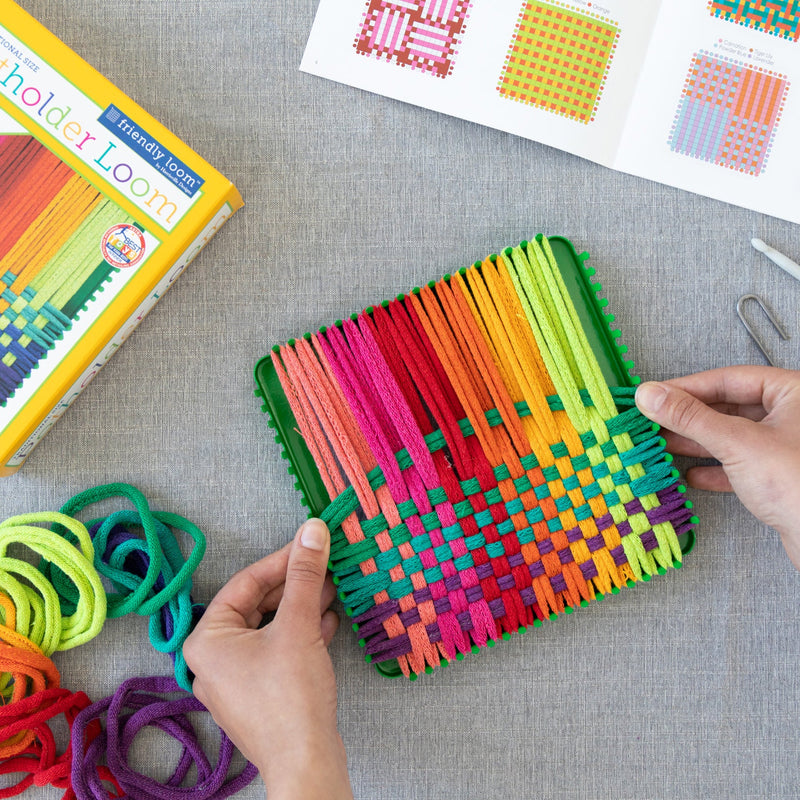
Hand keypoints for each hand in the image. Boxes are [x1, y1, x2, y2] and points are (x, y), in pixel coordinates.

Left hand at [183, 519, 353, 799]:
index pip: (246, 583)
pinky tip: (326, 622)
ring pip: (270, 628)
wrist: (307, 763)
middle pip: (258, 605)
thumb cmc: (290, 694)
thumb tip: (312, 529)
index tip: (311, 541)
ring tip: (331, 589)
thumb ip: (305, 574)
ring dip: (302, 607)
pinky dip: (301, 634)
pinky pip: (277, 651)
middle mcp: (213, 659)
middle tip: (324, 565)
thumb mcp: (298, 625)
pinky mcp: (259, 694)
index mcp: (207, 639)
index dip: (282, 559)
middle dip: (295, 585)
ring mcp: (236, 680)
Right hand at [635, 366, 799, 571]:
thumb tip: (650, 395)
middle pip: (730, 407)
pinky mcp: (782, 477)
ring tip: (664, 445)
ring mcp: (787, 448)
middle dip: (690, 418)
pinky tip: (692, 476)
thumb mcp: (736, 442)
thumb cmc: (796, 485)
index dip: (687, 387)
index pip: (729, 379)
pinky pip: (741, 464)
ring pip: (733, 436)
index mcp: (793, 393)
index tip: (655, 396)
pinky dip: (715, 469)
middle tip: (654, 421)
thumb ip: (689, 417)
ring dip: (697, 443)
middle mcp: (793, 416)